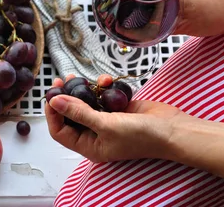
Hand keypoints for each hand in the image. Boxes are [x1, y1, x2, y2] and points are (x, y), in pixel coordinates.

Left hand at [45, 76, 183, 162]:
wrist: (172, 130)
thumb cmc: (140, 135)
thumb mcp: (106, 125)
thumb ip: (79, 112)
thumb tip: (54, 101)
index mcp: (89, 146)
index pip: (60, 131)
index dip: (53, 113)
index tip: (51, 94)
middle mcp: (96, 135)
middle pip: (71, 114)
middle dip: (66, 97)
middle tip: (61, 80)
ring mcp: (107, 121)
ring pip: (86, 102)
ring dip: (83, 89)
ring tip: (78, 76)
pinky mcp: (118, 108)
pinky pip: (102, 95)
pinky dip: (102, 86)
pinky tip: (107, 80)